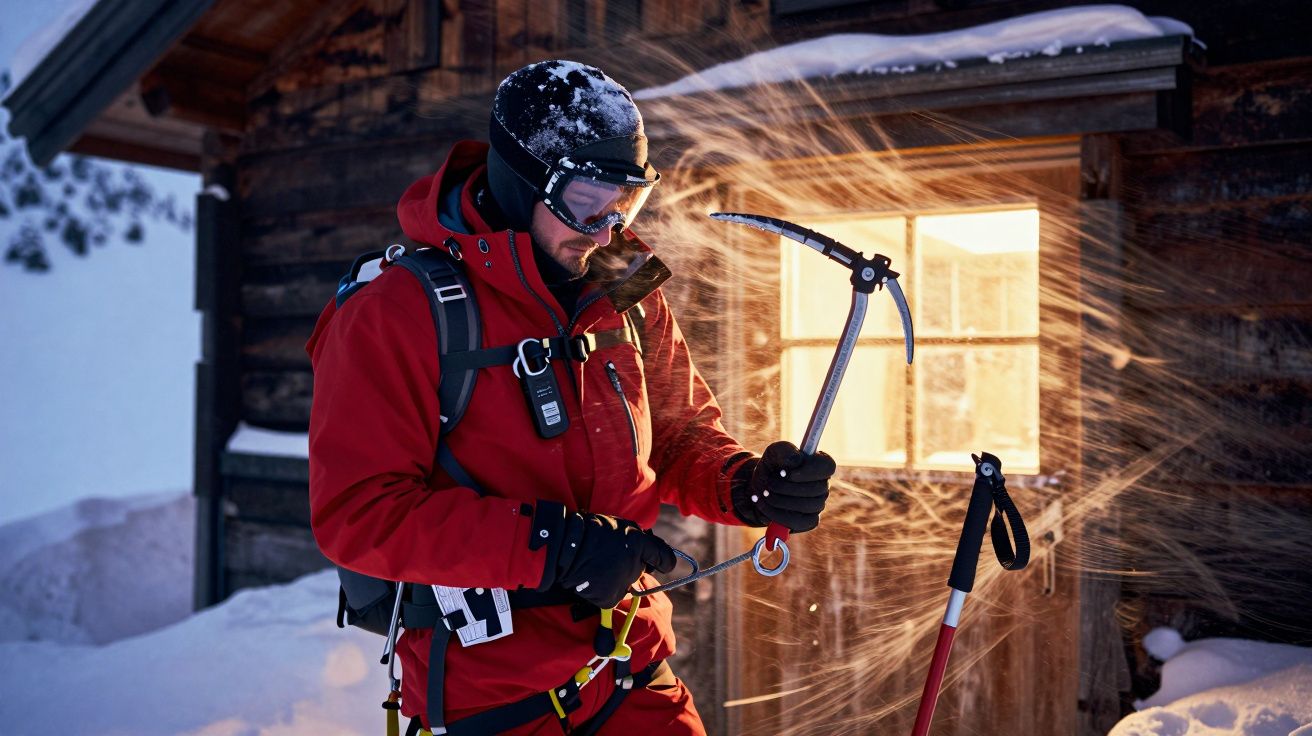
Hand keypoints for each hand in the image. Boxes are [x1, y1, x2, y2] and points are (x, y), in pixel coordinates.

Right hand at [531, 503, 675, 608]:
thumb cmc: (590, 531)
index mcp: (639, 543)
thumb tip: (650, 554)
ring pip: (626, 584)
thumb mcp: (619, 525)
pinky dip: (604, 590)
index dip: (663, 560)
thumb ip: (638, 539)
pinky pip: (612, 595)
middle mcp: (635, 565)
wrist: (563, 546)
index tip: (661, 563)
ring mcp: (622, 583)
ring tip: (597, 566)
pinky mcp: (610, 598)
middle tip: (611, 556)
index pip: (665, 558)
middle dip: (631, 565)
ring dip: (617, 578)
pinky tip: (593, 578)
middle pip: (641, 571)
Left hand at [731, 441, 834, 531]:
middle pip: (818, 489)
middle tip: (769, 482)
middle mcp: (823, 485)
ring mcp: (817, 505)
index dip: (809, 470)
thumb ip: (785, 451)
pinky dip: (776, 514)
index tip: (787, 472)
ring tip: (765, 492)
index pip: (828, 466)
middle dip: (788, 487)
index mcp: (819, 465)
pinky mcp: (808, 521)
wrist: (760, 486)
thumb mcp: (774, 452)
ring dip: (781, 500)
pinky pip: (798, 522)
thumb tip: (797, 459)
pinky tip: (763, 504)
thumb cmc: (772, 466)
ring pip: (808, 506)